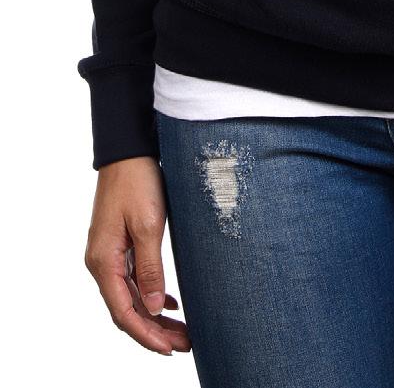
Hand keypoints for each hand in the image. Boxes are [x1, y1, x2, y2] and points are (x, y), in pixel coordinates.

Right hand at [84, 155, 190, 355]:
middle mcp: (102, 262)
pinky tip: (169, 303)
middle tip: (185, 344)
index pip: (124, 312)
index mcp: (104, 262)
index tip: (170, 349)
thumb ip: (150, 268)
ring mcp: (109, 254)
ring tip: (181, 330)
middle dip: (154, 331)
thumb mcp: (148, 225)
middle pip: (127, 309)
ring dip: (154, 315)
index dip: (146, 335)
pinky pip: (132, 280)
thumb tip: (154, 309)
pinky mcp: (119, 245)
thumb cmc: (137, 182)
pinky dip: (150, 295)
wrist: (128, 150)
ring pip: (131, 296)